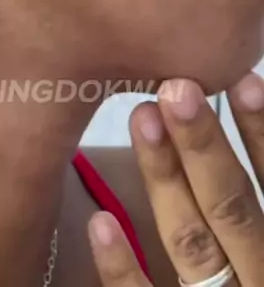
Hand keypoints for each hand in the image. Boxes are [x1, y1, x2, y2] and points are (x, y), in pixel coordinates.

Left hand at [87, 73, 263, 285]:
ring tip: (143, 116)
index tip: (243, 80)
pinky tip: (100, 224)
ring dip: (166, 179)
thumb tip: (242, 117)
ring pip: (191, 245)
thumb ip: (255, 210)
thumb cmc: (257, 275)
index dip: (263, 135)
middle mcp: (261, 280)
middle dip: (205, 147)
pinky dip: (124, 270)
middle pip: (233, 210)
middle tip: (176, 87)